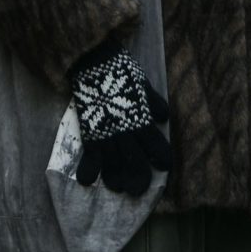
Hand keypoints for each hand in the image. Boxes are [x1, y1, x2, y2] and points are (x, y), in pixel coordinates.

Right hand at [70, 42, 171, 196]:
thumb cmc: (121, 70)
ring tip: (117, 187)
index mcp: (141, 119)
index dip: (162, 158)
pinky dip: (88, 169)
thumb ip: (153, 102)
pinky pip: (89, 155)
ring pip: (112, 163)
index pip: (156, 145)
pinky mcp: (89, 131)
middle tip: (137, 190)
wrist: (93, 61)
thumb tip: (162, 117)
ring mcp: (106, 132)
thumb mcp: (143, 84)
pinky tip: (86, 181)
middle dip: (138, 178)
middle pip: (134, 161)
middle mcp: (125, 130)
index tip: (164, 166)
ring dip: (114, 177)